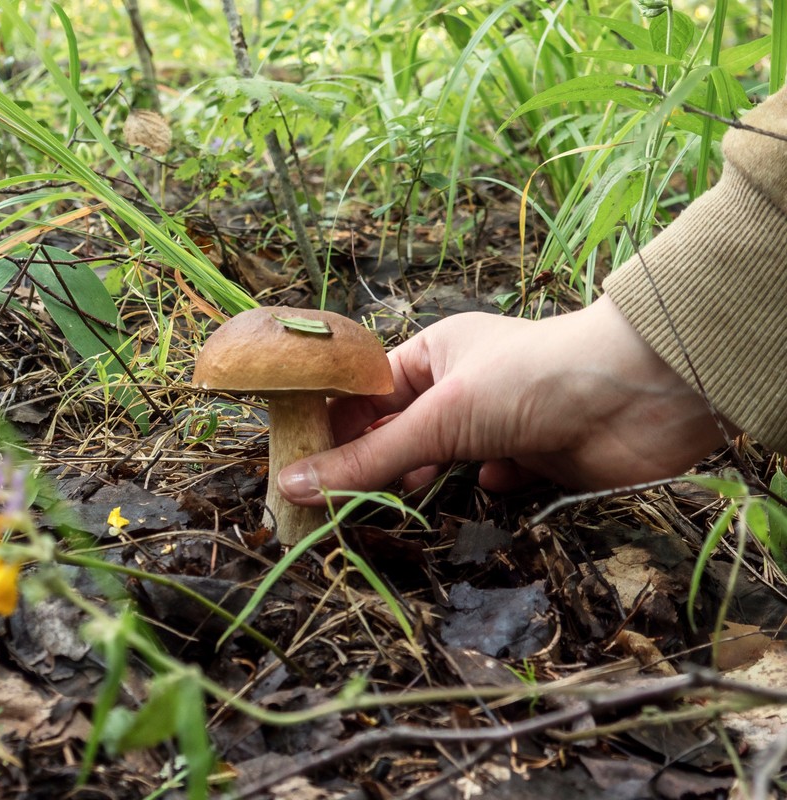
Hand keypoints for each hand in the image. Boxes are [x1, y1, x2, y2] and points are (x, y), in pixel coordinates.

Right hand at [277, 296, 729, 502]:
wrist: (644, 394)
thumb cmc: (532, 379)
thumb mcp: (439, 418)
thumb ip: (369, 459)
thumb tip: (294, 485)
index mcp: (432, 352)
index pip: (363, 391)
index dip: (332, 426)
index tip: (298, 466)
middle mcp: (462, 385)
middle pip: (399, 429)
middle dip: (374, 462)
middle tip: (334, 503)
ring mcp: (499, 421)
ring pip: (444, 458)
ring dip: (427, 478)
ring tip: (408, 495)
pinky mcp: (535, 458)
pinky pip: (492, 478)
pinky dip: (486, 485)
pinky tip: (491, 484)